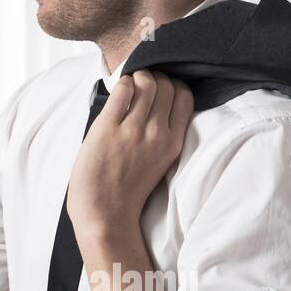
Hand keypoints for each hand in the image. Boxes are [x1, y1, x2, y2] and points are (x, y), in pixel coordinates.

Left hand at [66, 71, 193, 240]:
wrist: (105, 212)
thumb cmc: (130, 189)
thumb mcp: (160, 162)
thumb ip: (164, 135)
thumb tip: (160, 105)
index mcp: (173, 142)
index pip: (184, 97)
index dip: (173, 86)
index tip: (161, 89)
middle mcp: (156, 133)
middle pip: (166, 85)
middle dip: (155, 78)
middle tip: (142, 85)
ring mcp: (132, 130)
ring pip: (146, 82)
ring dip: (138, 77)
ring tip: (130, 85)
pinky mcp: (107, 128)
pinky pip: (121, 91)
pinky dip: (122, 84)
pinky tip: (118, 92)